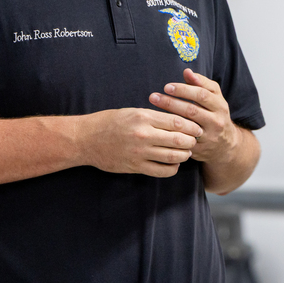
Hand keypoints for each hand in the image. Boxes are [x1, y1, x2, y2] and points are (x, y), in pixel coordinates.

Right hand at [80, 107, 201, 177]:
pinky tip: (174, 164)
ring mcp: (139, 152)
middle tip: (195, 141)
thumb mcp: (132, 112)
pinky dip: (172, 169)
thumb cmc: (109, 122)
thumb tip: (178, 120)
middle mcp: (143, 134)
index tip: (197, 128)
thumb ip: (154, 116)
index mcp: (144, 117)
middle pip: (178, 139)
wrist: (86, 139)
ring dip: (184, 155)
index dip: (191, 126)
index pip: (177, 122)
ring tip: (187, 152)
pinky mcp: (135, 166)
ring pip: (173, 156)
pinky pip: (161, 171)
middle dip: (191, 141)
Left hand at [149, 69, 239, 164]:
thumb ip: (201, 84)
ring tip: (151, 111)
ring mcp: (209, 136)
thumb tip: (187, 71)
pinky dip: (171, 134)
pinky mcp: (201, 149)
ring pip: (187, 126)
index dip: (183, 90)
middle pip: (192, 110)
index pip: (201, 94)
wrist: (226, 145)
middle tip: (154, 97)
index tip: (166, 86)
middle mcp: (216, 121)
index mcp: (220, 105)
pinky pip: (183, 141)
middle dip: (171, 103)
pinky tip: (158, 128)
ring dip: (168, 117)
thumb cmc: (215, 115)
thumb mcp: (214, 98)